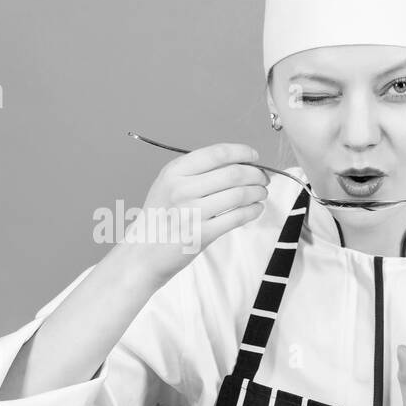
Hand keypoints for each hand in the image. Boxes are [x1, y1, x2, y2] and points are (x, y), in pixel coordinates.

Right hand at [128, 142, 269, 286]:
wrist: (143, 253)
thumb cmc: (159, 218)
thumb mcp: (168, 184)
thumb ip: (196, 171)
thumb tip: (238, 162)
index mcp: (174, 172)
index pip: (217, 153)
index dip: (242, 152)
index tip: (254, 156)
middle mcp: (182, 189)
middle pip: (233, 173)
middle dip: (256, 174)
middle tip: (263, 178)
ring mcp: (192, 212)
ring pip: (239, 195)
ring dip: (257, 192)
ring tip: (261, 193)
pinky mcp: (201, 234)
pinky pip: (237, 217)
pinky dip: (253, 211)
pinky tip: (255, 209)